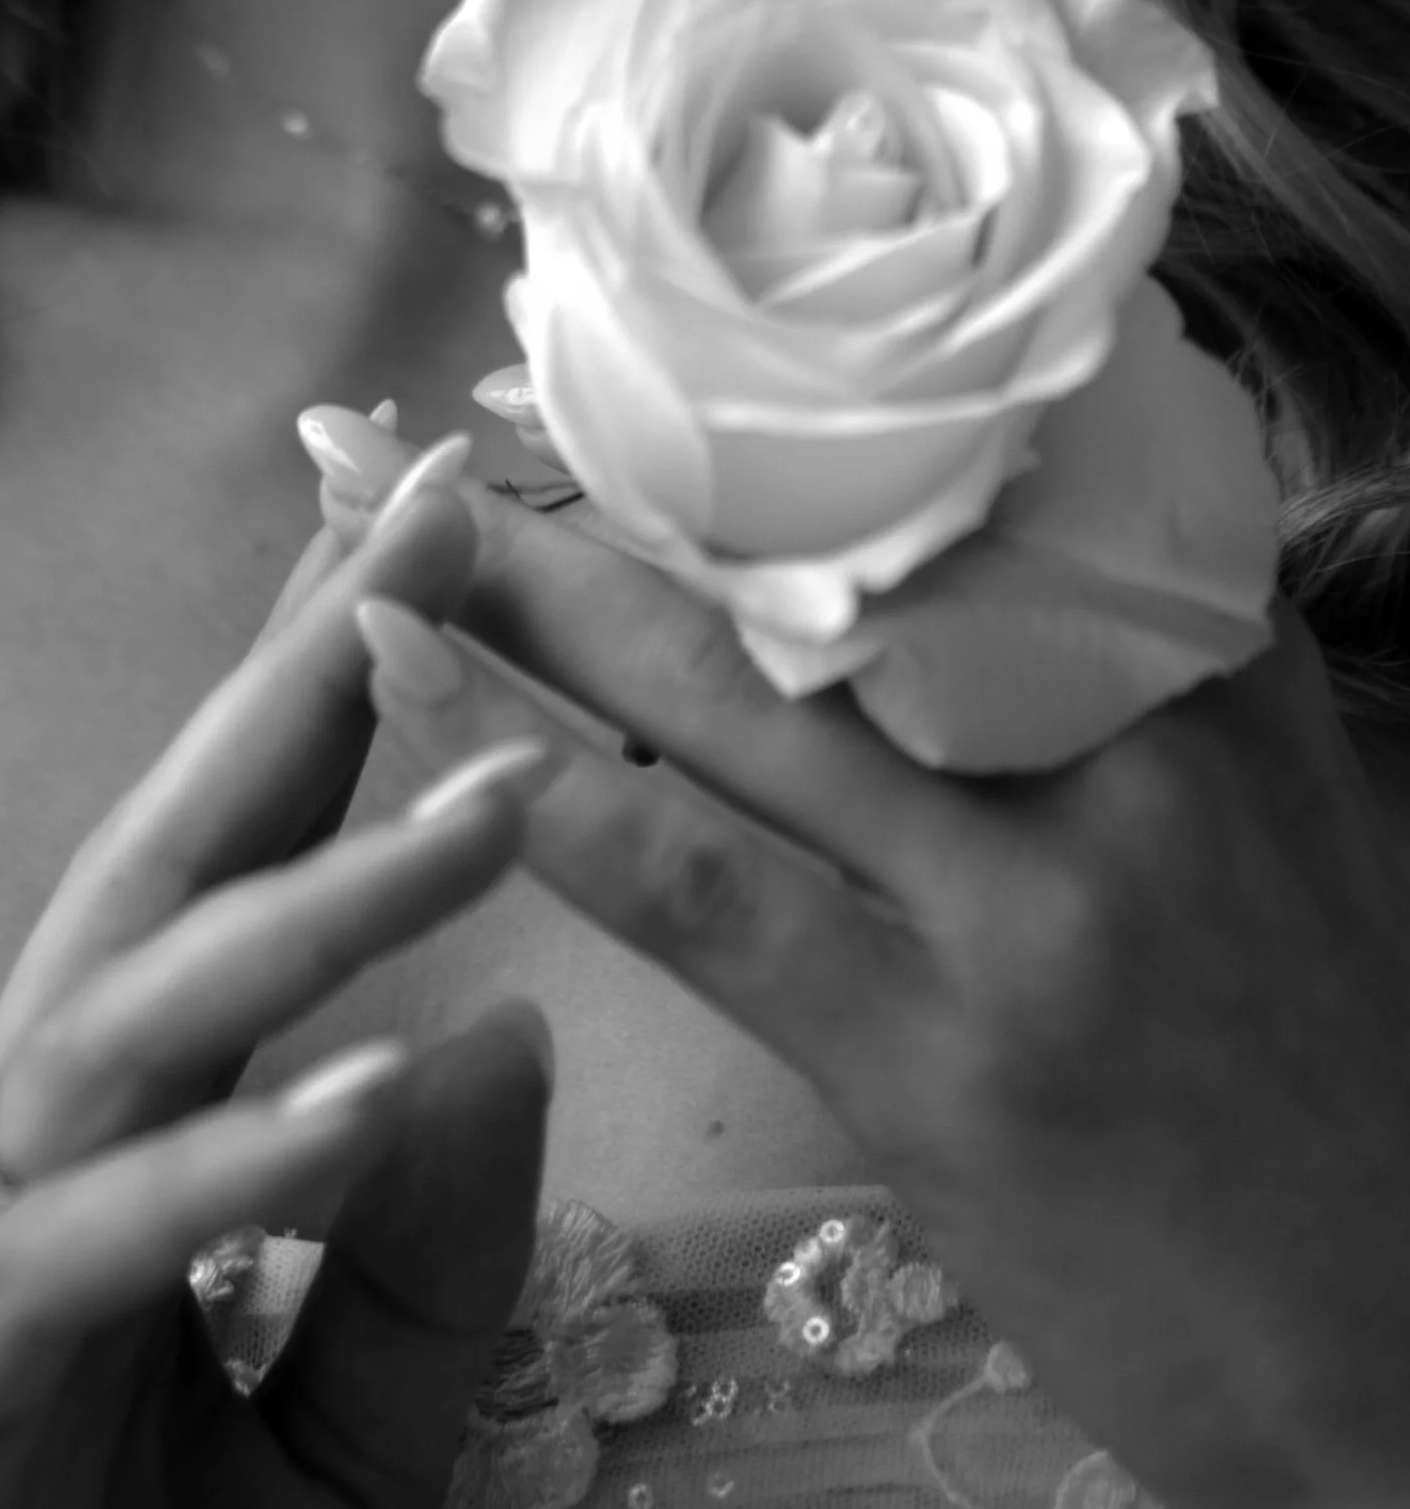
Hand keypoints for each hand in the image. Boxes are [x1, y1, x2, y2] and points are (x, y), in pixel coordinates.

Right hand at [0, 482, 556, 1508]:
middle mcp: (31, 1132)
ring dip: (324, 895)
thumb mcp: (349, 1435)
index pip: (236, 855)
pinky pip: (88, 1241)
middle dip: (305, 676)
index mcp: (124, 1118)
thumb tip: (507, 1032)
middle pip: (172, 860)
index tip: (428, 527)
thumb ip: (428, 1260)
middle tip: (437, 509)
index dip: (328, 684)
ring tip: (504, 799)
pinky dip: (229, 1163)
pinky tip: (371, 1087)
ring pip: (139, 1012)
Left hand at [304, 407, 1409, 1508]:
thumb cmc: (1311, 1058)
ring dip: (535, 598)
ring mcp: (1026, 904)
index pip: (969, 466)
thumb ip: (1130, 656)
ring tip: (383, 523)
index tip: (630, 338)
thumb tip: (962, 516)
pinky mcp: (935, 1059)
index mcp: (1203, 658)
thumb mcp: (1268, 808)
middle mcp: (1122, 741)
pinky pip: (703, 893)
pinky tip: (423, 712)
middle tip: (455, 400)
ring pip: (731, 696)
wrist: (1391, 1354)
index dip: (778, 391)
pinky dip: (543, 799)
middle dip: (624, 467)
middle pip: (823, 551)